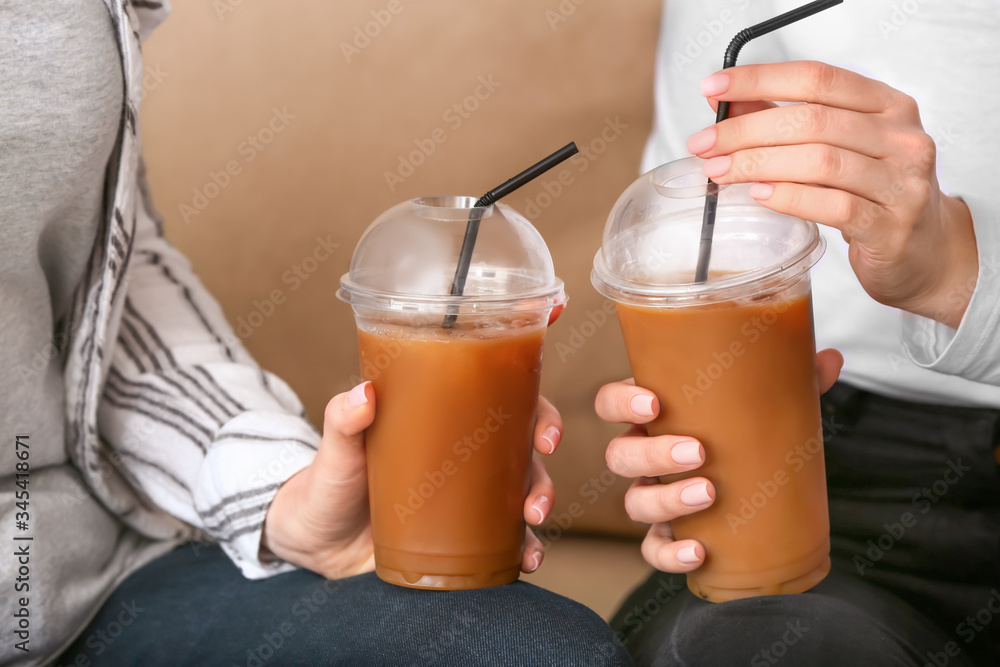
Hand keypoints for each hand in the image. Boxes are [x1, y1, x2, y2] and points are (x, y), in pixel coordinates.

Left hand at [261, 383, 561, 577]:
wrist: (315, 537)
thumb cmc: (329, 478)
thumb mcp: (337, 447)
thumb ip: (344, 419)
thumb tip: (364, 394)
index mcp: (448, 420)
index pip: (505, 403)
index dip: (538, 412)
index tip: (547, 434)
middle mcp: (468, 456)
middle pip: (524, 453)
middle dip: (542, 471)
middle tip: (537, 493)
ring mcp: (468, 498)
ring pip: (522, 496)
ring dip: (539, 507)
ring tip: (532, 522)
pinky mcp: (463, 537)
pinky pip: (505, 541)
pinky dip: (524, 549)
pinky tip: (526, 560)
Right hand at [595, 349, 842, 572]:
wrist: (761, 494)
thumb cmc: (748, 435)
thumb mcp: (768, 404)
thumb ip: (795, 380)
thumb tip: (832, 358)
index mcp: (656, 417)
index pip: (611, 403)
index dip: (620, 403)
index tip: (653, 403)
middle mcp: (645, 457)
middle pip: (619, 455)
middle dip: (652, 454)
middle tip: (698, 452)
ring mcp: (653, 498)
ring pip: (634, 503)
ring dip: (666, 500)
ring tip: (709, 494)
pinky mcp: (668, 536)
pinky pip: (654, 550)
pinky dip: (670, 553)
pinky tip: (700, 550)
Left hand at [689, 61, 976, 327]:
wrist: (923, 252)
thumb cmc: (873, 195)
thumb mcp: (837, 148)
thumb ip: (784, 121)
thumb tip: (725, 102)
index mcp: (887, 105)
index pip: (818, 78)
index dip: (760, 80)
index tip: (713, 89)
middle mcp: (901, 137)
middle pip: (813, 120)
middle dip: (747, 131)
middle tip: (705, 144)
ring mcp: (901, 182)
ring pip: (820, 161)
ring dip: (759, 164)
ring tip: (720, 172)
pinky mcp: (890, 226)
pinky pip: (833, 206)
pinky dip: (789, 198)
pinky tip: (759, 195)